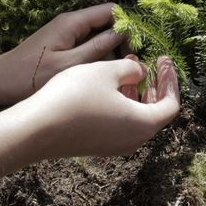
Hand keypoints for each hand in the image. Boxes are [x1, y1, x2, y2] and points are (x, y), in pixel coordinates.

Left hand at [0, 3, 125, 103]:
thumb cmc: (28, 77)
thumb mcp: (68, 66)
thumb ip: (97, 48)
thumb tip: (122, 34)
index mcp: (72, 22)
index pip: (111, 11)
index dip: (128, 26)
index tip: (135, 49)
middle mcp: (70, 22)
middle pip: (107, 22)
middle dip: (121, 41)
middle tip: (128, 66)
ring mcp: (66, 33)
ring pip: (99, 35)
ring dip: (110, 51)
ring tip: (115, 73)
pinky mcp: (62, 44)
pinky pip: (88, 44)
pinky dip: (97, 56)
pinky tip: (98, 75)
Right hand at [25, 55, 180, 156]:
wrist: (34, 129)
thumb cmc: (74, 97)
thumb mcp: (107, 71)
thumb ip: (132, 68)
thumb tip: (140, 72)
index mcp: (143, 124)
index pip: (171, 104)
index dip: (170, 79)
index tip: (164, 60)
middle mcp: (133, 140)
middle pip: (156, 112)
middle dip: (156, 86)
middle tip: (152, 63)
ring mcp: (115, 146)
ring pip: (137, 117)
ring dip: (138, 92)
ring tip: (130, 68)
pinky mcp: (98, 145)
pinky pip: (121, 123)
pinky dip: (124, 103)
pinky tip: (110, 85)